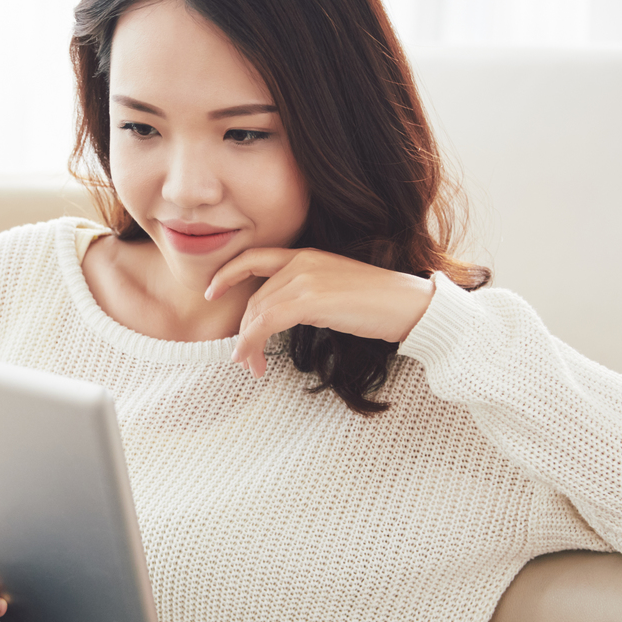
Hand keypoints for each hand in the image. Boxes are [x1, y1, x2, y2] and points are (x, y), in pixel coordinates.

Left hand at [206, 248, 434, 377]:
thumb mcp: (336, 290)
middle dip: (243, 329)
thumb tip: (284, 317)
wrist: (410, 306)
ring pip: (257, 312)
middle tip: (242, 357)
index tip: (211, 291)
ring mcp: (305, 279)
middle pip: (254, 297)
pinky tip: (252, 360)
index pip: (255, 258)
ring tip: (250, 366)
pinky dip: (252, 343)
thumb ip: (309, 294)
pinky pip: (265, 322)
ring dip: (247, 343)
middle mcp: (301, 262)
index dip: (228, 273)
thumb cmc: (380, 304)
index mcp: (307, 255)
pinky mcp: (310, 300)